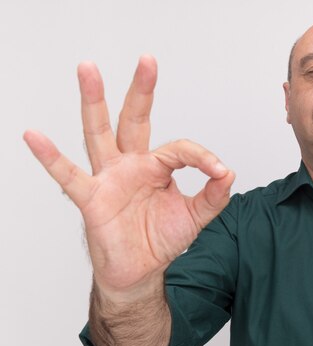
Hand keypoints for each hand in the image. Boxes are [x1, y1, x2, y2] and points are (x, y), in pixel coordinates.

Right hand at [24, 56, 234, 294]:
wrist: (141, 271)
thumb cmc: (161, 239)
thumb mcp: (196, 216)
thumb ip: (214, 196)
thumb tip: (230, 173)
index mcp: (157, 166)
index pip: (180, 149)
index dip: (202, 157)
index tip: (220, 172)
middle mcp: (131, 164)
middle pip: (134, 119)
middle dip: (141, 90)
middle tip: (147, 60)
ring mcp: (109, 178)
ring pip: (99, 132)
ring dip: (94, 101)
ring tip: (88, 70)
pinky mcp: (92, 198)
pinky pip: (68, 175)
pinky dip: (51, 157)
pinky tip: (34, 136)